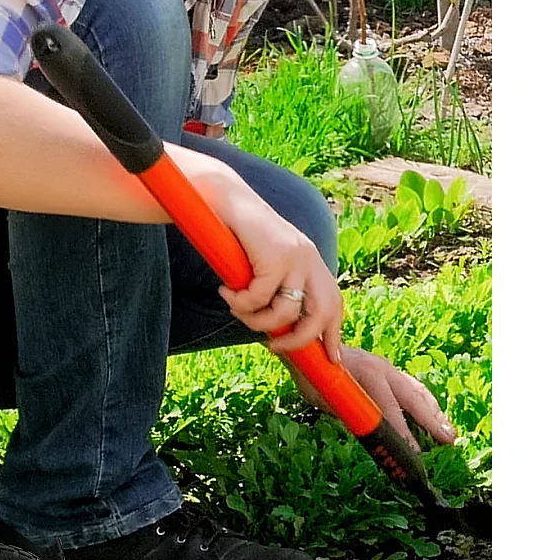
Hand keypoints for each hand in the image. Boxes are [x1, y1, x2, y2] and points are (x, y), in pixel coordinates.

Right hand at [206, 176, 343, 361]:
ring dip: (257, 321)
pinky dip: (239, 302)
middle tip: (274, 347)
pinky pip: (259, 298)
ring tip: (236, 310)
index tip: (331, 358)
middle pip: (320, 314)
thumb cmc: (240, 236)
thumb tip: (277, 329)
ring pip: (286, 313)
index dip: (334, 334)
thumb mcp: (266, 263)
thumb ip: (278, 287)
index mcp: (312, 263)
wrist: (226, 201)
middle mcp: (311, 261)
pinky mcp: (276, 257)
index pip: (333, 304)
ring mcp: (296, 259)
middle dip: (299, 340)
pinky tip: (225, 291)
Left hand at [291, 346, 458, 450]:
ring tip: (448, 432)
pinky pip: (411, 386)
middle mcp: (382, 368)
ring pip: (416, 391)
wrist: (311, 343)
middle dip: (432, 421)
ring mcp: (386, 367)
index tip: (413, 451)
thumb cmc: (313, 372)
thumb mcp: (321, 396)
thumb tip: (366, 431)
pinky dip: (425, 402)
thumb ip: (345, 412)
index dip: (402, 431)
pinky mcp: (387, 369)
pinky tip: (433, 416)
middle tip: (449, 440)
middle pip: (413, 398)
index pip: (390, 408)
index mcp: (367, 373)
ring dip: (433, 412)